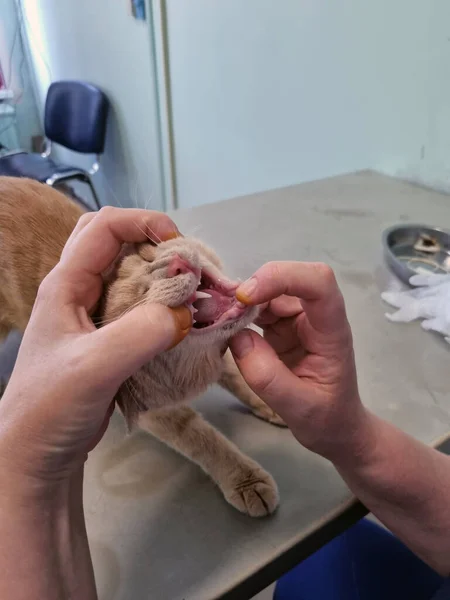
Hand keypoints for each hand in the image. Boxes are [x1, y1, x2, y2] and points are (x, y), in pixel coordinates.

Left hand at [0, 207, 191, 488]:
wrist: (35, 454)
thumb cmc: (51, 407)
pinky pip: (138, 307)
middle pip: (116, 242)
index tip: (179, 244)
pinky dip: (162, 306)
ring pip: (129, 274)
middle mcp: (78, 291)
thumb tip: (187, 312)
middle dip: (153, 244)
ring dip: (161, 276)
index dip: (144, 222)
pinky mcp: (107, 339)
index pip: (105, 226)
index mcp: (65, 284)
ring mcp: (92, 316)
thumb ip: (141, 333)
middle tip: (184, 267)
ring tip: (190, 295)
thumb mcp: (94, 366)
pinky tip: (181, 323)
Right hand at [230, 262, 370, 461]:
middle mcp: (316, 316)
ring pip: (269, 291)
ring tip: (216, 319)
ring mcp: (298, 319)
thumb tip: (238, 337)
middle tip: (221, 311)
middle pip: (288, 279)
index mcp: (331, 330)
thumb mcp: (299, 408)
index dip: (283, 277)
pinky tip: (223, 326)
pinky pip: (258, 309)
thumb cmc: (327, 419)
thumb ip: (267, 376)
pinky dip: (238, 313)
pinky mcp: (281, 327)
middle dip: (254, 288)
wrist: (335, 429)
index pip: (318, 283)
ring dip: (241, 301)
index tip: (247, 297)